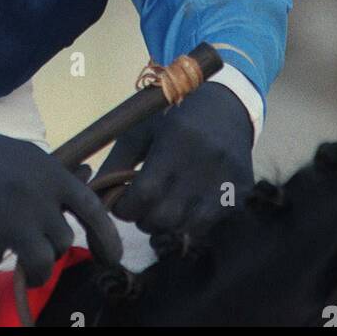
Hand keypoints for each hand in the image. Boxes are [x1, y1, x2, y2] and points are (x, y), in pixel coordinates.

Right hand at [0, 110, 122, 287]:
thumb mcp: (17, 155)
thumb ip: (48, 178)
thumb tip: (86, 189)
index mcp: (46, 168)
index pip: (91, 207)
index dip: (106, 237)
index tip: (110, 257)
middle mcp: (34, 191)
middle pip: (62, 240)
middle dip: (50, 248)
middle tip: (31, 245)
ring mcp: (11, 215)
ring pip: (41, 261)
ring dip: (31, 266)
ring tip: (14, 255)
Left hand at [96, 81, 253, 244]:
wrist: (226, 107)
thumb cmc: (174, 118)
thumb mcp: (141, 129)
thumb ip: (117, 160)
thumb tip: (95, 195)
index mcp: (177, 140)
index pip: (145, 193)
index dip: (125, 207)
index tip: (120, 204)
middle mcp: (206, 162)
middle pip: (165, 217)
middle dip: (144, 218)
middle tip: (140, 207)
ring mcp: (227, 180)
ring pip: (186, 228)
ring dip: (167, 225)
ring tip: (162, 206)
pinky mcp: (241, 193)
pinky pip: (209, 226)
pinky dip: (190, 223)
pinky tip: (186, 205)